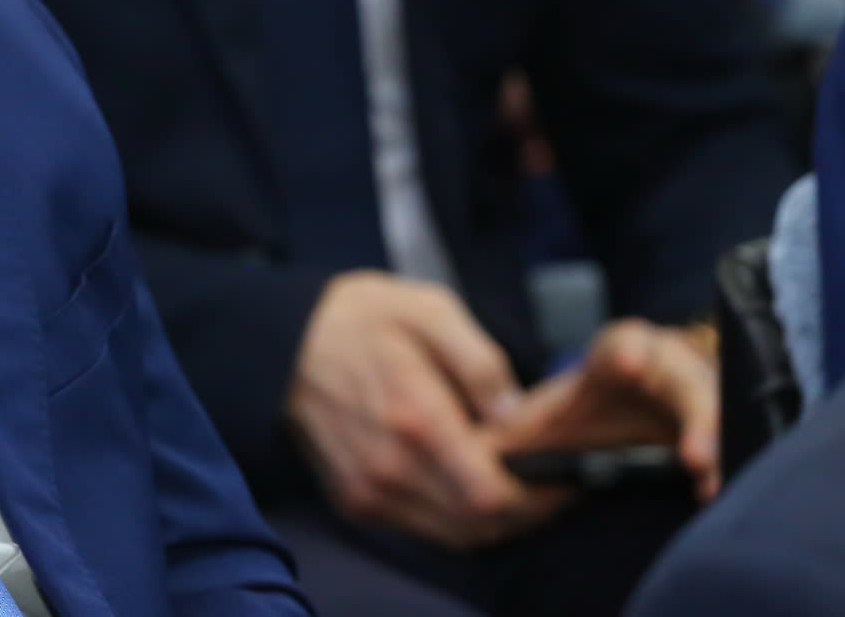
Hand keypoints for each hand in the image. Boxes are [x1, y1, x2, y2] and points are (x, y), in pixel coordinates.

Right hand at [287, 273, 562, 550]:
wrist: (279, 339)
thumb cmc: (360, 317)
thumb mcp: (429, 309)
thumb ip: (481, 362)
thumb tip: (517, 416)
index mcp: (415, 417)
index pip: (493, 494)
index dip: (540, 495)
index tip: (564, 473)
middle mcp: (389, 466)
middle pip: (481, 525)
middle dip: (526, 510)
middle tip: (549, 480)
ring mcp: (367, 489)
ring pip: (455, 535)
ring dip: (493, 520)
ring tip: (514, 482)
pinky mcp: (353, 500)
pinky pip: (423, 528)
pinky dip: (455, 517)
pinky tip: (466, 482)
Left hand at [493, 319, 721, 501]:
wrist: (598, 445)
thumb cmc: (565, 429)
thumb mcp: (536, 425)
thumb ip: (516, 433)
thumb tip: (486, 456)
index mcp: (614, 358)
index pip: (624, 342)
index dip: (628, 350)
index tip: (628, 364)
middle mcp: (664, 373)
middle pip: (687, 377)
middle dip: (696, 411)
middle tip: (692, 455)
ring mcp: (694, 404)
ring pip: (718, 410)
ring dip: (718, 444)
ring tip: (708, 480)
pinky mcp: (711, 434)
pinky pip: (730, 444)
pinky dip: (727, 466)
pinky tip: (715, 496)